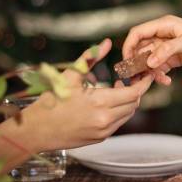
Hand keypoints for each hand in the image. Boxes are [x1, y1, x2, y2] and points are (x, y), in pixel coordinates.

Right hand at [25, 39, 152, 150]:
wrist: (36, 130)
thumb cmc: (51, 100)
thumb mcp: (70, 75)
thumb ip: (90, 58)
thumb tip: (106, 43)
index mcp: (99, 102)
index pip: (134, 93)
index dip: (143, 83)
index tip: (145, 75)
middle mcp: (105, 119)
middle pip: (134, 104)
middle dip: (135, 91)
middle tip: (126, 80)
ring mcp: (103, 131)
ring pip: (127, 115)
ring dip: (127, 102)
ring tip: (115, 89)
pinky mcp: (99, 138)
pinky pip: (117, 123)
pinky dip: (118, 112)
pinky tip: (106, 103)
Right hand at [123, 15, 181, 84]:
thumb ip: (168, 50)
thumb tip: (150, 62)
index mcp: (165, 25)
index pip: (137, 33)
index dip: (129, 46)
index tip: (127, 62)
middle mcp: (164, 35)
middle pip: (141, 48)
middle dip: (138, 62)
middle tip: (137, 77)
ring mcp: (169, 47)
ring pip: (150, 60)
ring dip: (150, 71)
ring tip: (157, 80)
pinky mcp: (175, 58)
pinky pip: (160, 67)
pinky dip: (160, 75)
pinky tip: (166, 81)